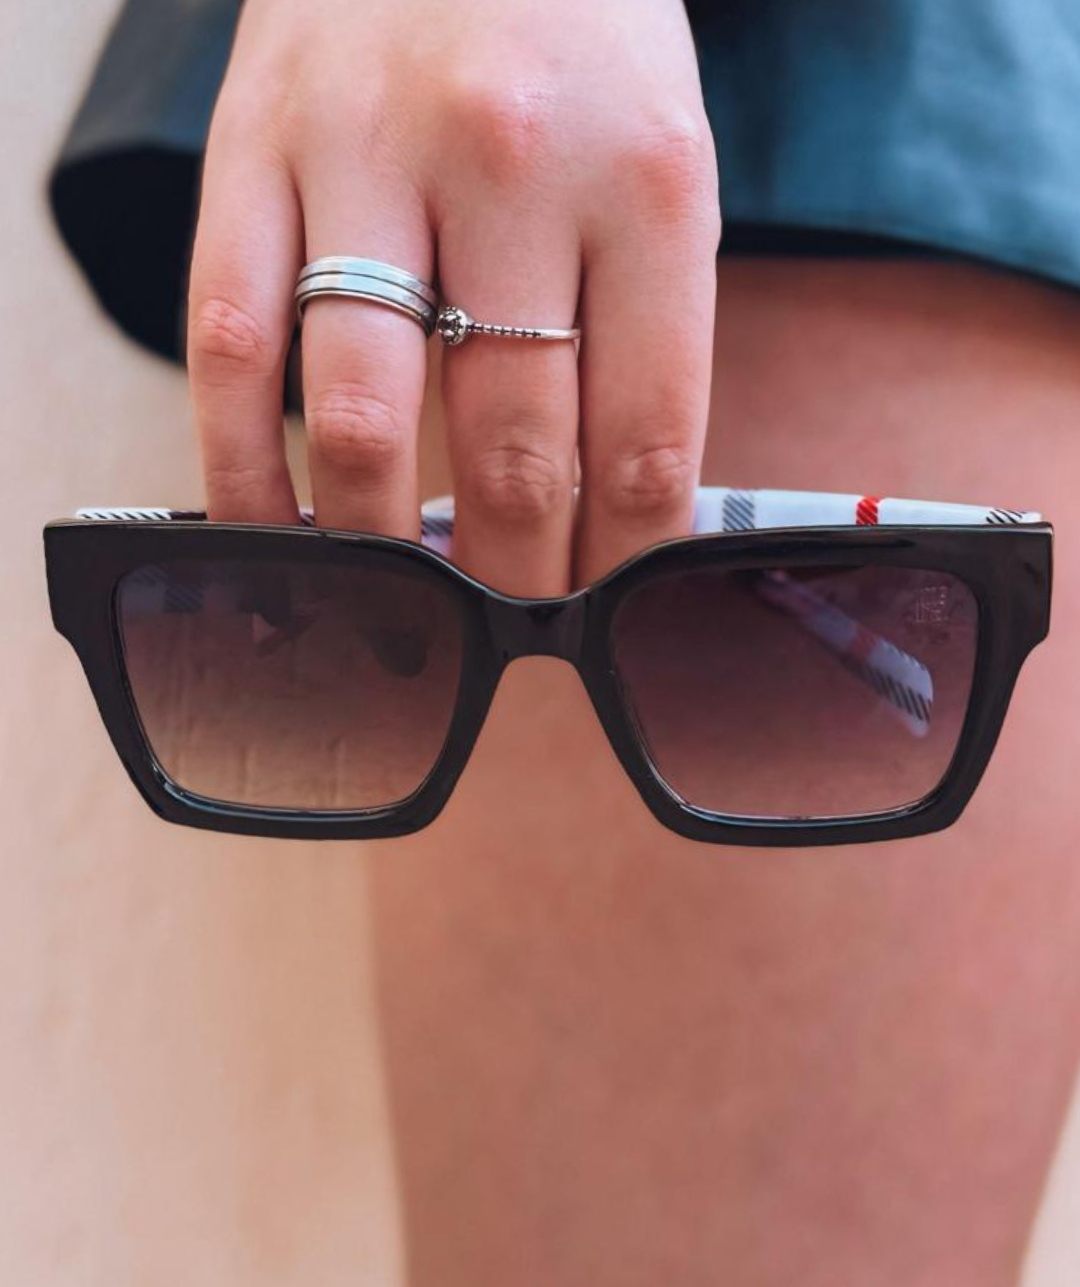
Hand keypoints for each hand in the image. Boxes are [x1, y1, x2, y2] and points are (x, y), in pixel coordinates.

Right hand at [186, 0, 719, 594]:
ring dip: (383, 550)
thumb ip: (642, 329)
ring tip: (405, 604)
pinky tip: (275, 536)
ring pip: (360, 420)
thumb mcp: (662, 164)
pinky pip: (227, 352)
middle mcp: (509, 166)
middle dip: (516, 575)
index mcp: (646, 179)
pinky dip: (246, 472)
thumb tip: (608, 509)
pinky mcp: (248, 155)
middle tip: (511, 625)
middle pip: (513, 447)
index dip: (626, 560)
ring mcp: (364, 158)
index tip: (607, 615)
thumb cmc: (575, 40)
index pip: (646, 436)